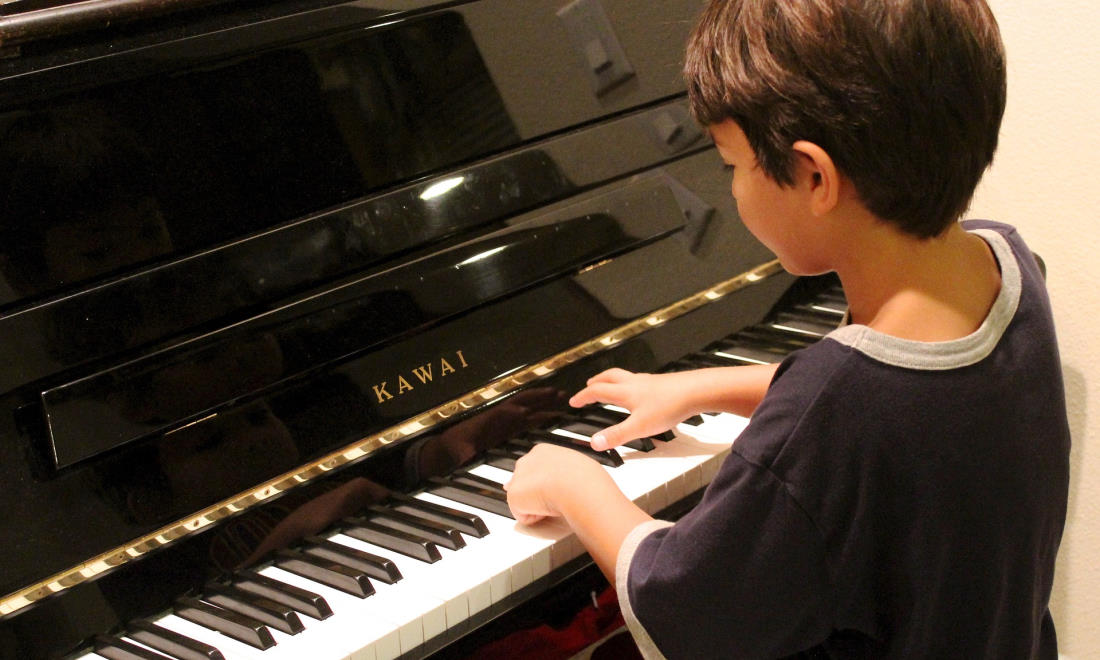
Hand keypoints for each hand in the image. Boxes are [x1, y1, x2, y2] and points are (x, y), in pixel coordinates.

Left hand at [504, 443, 606, 525]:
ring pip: (524, 500)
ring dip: (537, 506)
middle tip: (554, 500)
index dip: (542, 484)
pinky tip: (548, 510)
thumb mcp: (578, 468)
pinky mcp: (514, 495)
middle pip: (524, 483)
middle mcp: (527, 461)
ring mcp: (518, 477)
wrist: (577, 484)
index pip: (535, 469)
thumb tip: (562, 481)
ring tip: (555, 504)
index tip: (554, 491)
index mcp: (543, 451)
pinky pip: (523, 515)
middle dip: (534, 494)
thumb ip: (563, 472)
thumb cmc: (584, 477)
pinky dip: (535, 518)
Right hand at [567, 368, 695, 449]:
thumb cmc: (669, 406)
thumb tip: (594, 442)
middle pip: (609, 377)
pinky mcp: (662, 383)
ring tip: (611, 386)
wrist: (696, 391)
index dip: (583, 396)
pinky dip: (631, 384)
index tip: (574, 401)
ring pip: (624, 376)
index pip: (597, 391)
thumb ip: (616, 435)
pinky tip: (640, 393)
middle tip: (589, 385)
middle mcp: (634, 383)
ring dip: (612, 380)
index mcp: (625, 392)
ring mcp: (649, 381)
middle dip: (596, 381)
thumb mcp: (639, 427)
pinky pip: (640, 380)